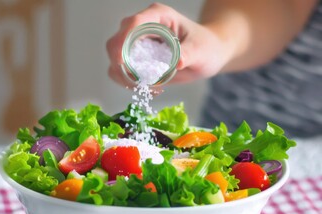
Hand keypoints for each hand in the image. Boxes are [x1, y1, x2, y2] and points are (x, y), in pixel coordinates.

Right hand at [106, 3, 231, 87]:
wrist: (206, 55)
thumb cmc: (206, 47)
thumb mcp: (200, 49)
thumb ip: (188, 53)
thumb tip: (177, 62)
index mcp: (158, 17)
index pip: (133, 23)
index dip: (123, 40)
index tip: (121, 61)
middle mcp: (143, 27)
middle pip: (117, 41)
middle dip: (119, 63)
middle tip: (135, 82)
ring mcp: (137, 43)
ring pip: (116, 58)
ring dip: (123, 76)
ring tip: (145, 87)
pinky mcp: (136, 58)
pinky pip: (121, 71)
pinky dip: (128, 82)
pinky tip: (147, 87)